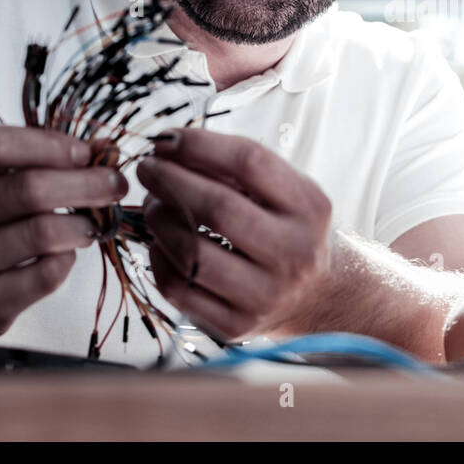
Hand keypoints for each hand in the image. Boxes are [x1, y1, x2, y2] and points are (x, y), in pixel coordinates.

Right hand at [0, 127, 127, 338]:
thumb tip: (107, 148)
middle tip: (115, 185)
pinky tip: (63, 252)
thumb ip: (43, 157)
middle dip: (88, 184)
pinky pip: (46, 274)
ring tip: (92, 223)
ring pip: (43, 233)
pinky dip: (67, 259)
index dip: (53, 146)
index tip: (86, 154)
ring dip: (84, 225)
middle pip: (29, 189)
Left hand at [137, 129, 332, 341]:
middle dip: (170, 182)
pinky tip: (160, 242)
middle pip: (218, 209)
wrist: (316, 294)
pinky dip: (158, 259)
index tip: (166, 139)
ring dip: (159, 221)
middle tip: (148, 169)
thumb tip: (171, 147)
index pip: (250, 163)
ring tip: (154, 205)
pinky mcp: (236, 324)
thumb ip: (239, 167)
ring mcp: (266, 294)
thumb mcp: (286, 191)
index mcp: (309, 207)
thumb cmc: (288, 229)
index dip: (199, 146)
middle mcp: (294, 252)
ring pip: (192, 253)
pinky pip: (179, 288)